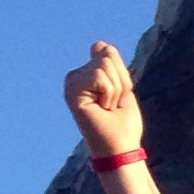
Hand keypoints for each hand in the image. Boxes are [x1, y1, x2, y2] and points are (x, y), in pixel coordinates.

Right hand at [65, 39, 144, 160]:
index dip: (122, 75)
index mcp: (85, 76)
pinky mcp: (72, 91)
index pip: (107, 51)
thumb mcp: (122, 87)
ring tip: (108, 108)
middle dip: (120, 82)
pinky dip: (109, 93)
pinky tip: (102, 109)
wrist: (119, 149)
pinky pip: (100, 75)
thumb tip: (97, 44)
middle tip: (113, 105)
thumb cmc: (122, 124)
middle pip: (107, 55)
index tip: (117, 99)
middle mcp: (74, 77)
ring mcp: (71, 83)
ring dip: (115, 90)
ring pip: (104, 65)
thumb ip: (112, 65)